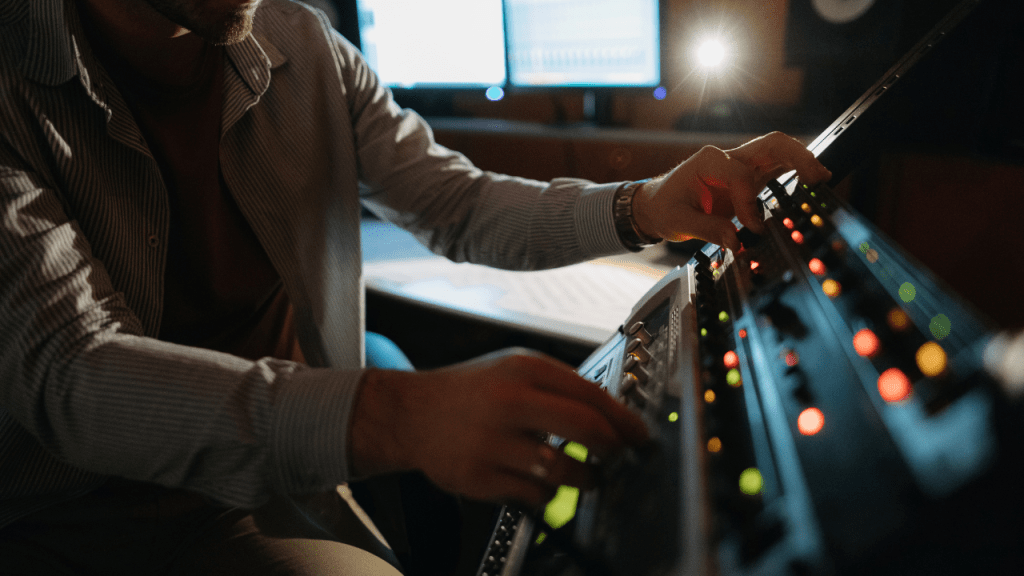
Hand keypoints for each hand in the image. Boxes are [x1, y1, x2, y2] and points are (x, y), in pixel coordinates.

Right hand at [350, 349, 648, 507]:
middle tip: (618, 456)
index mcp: (525, 369)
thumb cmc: (471, 392)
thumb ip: (559, 386)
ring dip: (586, 477)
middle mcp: (509, 402)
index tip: (639, 435)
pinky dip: (547, 492)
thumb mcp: (514, 368)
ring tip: (588, 476)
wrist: (411, 414)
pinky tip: (542, 480)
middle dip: (613, 449)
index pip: (592, 394)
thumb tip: (612, 414)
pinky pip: (534, 493)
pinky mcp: (479, 476)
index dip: (625, 420)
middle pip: (586, 428)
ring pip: (563, 468)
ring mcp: (492, 441)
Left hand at [631, 131, 832, 252]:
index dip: (748, 202)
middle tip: (816, 176)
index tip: (750, 227)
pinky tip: (811, 183)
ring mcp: (742, 166)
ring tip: (822, 178)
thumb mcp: (678, 222)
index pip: (741, 175)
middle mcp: (728, 158)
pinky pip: (778, 169)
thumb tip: (737, 242)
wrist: (656, 205)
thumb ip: (708, 230)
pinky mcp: (750, 180)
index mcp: (709, 161)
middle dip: (797, 156)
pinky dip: (796, 173)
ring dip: (802, 161)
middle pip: (771, 144)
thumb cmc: (664, 208)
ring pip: (779, 152)